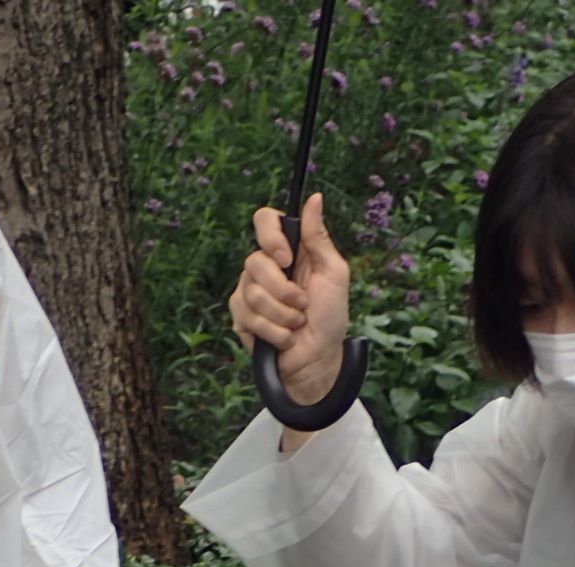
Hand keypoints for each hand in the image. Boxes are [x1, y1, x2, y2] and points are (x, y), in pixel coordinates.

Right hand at [230, 193, 351, 406]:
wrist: (318, 360)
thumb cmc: (330, 318)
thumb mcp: (334, 274)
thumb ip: (319, 238)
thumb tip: (314, 198)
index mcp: (288, 251)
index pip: (265, 220)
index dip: (270, 236)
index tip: (286, 259)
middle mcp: (264, 267)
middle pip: (255, 261)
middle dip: (284, 291)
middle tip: (302, 306)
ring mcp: (248, 291)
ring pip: (251, 292)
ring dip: (282, 315)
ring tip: (296, 325)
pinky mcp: (240, 317)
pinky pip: (247, 316)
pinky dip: (273, 331)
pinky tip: (283, 338)